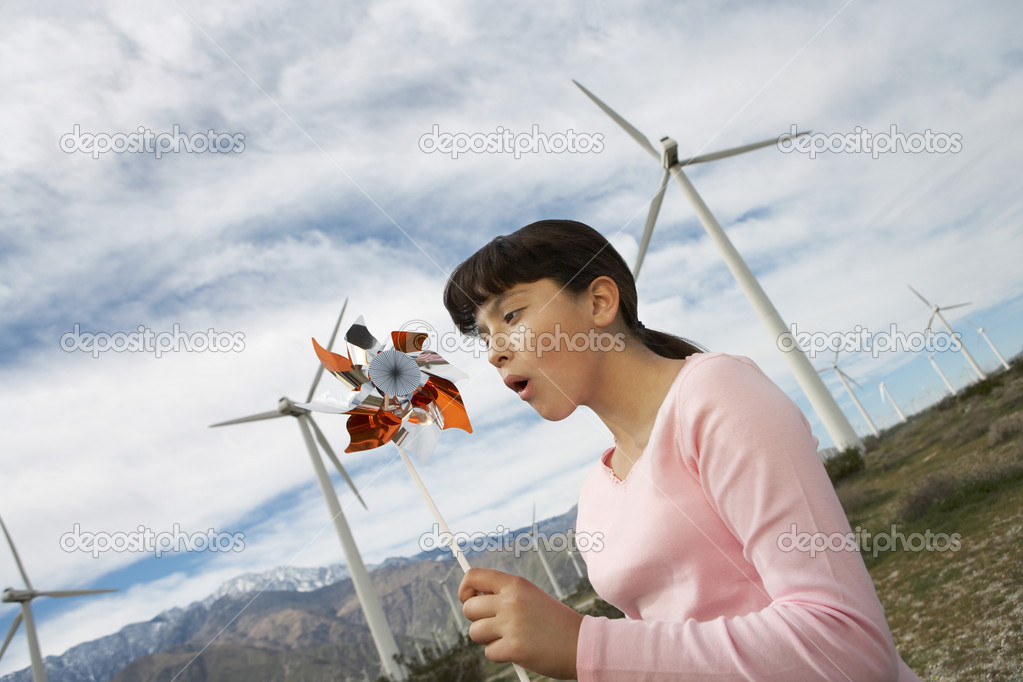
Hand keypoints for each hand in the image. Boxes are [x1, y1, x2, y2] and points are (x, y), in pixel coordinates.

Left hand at [459, 567, 582, 679]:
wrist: (582, 643)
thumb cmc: (554, 622)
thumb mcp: (531, 597)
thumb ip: (504, 595)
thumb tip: (470, 600)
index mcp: (516, 584)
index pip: (473, 576)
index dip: (465, 589)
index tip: (469, 599)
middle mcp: (511, 600)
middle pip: (468, 609)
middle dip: (477, 620)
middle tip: (496, 625)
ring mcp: (512, 624)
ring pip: (475, 632)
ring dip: (488, 639)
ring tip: (510, 638)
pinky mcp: (514, 648)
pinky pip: (489, 653)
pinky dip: (500, 655)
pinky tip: (519, 650)